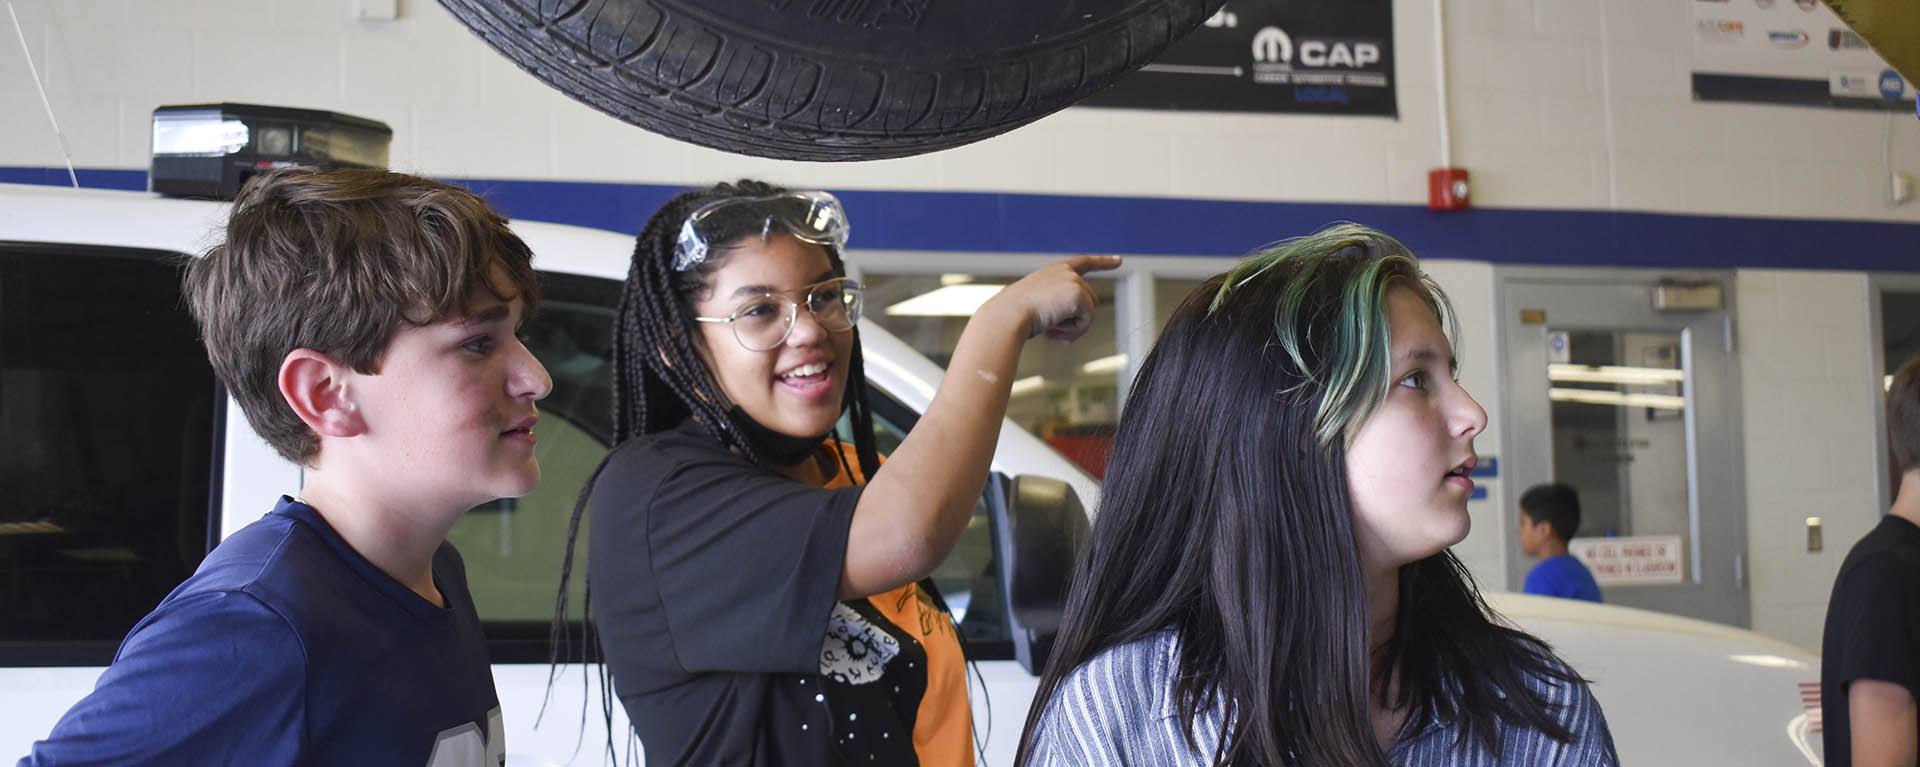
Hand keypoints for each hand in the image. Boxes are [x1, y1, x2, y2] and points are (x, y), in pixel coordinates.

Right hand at [992, 255, 1120, 343]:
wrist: (1007, 315)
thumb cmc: (1015, 315)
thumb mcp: (1037, 307)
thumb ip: (1058, 309)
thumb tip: (1072, 329)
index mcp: (1054, 271)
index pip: (1083, 262)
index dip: (1102, 262)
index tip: (1118, 260)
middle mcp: (1066, 272)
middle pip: (1091, 301)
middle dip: (1076, 322)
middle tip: (1052, 332)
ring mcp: (1073, 281)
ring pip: (1090, 313)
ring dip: (1073, 329)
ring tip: (1051, 331)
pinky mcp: (1078, 294)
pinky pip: (1087, 321)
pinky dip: (1074, 332)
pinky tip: (1054, 330)